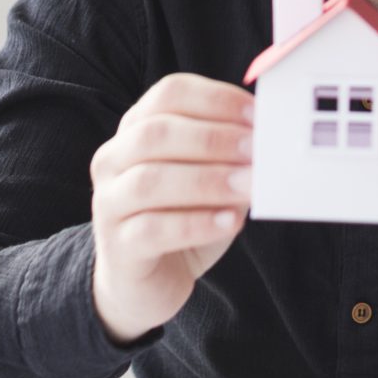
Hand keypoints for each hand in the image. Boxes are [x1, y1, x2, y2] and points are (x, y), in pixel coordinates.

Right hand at [88, 73, 253, 344]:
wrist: (147, 283)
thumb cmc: (183, 219)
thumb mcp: (211, 179)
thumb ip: (232, 157)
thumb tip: (269, 141)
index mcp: (136, 129)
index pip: (168, 94)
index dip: (214, 99)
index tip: (256, 114)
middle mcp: (113, 160)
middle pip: (155, 133)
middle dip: (212, 138)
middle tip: (256, 149)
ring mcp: (108, 203)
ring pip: (150, 181)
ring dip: (207, 180)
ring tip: (248, 186)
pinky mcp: (117, 247)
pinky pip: (152, 229)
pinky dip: (196, 223)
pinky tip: (229, 222)